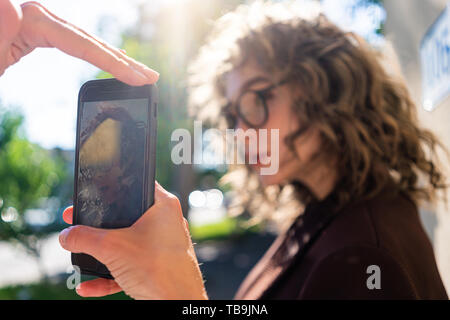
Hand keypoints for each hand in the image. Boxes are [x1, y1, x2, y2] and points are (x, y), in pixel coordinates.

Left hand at [0, 0, 158, 84]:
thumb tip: (12, 9)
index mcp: (25, 18)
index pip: (80, 43)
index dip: (114, 62)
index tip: (140, 79)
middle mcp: (34, 13)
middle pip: (89, 39)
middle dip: (123, 61)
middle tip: (153, 77)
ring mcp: (35, 20)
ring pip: (84, 39)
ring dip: (113, 56)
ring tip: (138, 71)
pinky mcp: (33, 28)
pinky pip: (71, 40)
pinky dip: (93, 51)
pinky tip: (107, 57)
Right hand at [59, 182, 207, 299]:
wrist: (178, 302)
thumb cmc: (157, 269)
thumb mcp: (112, 248)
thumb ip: (84, 238)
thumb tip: (66, 236)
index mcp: (163, 206)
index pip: (135, 186)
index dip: (110, 188)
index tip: (90, 194)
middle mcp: (166, 222)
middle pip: (126, 217)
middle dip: (98, 226)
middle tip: (76, 223)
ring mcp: (164, 245)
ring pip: (127, 244)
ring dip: (102, 253)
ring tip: (80, 254)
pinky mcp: (160, 266)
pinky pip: (130, 266)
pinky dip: (110, 275)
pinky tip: (88, 287)